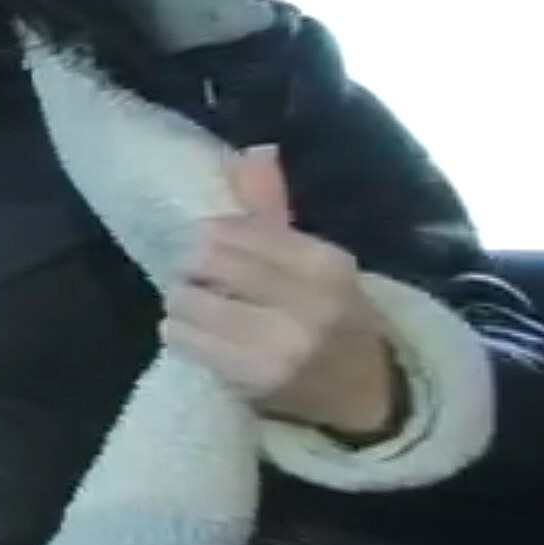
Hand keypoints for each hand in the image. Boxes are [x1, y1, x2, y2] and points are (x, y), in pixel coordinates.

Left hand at [162, 146, 400, 438]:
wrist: (363, 393)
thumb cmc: (329, 317)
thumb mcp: (312, 261)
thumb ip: (273, 209)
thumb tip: (253, 151)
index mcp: (326, 263)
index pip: (238, 229)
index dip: (211, 236)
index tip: (211, 247)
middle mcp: (310, 300)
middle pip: (207, 260)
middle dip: (191, 266)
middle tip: (197, 277)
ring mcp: (282, 341)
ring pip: (188, 300)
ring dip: (181, 301)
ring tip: (197, 307)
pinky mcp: (255, 376)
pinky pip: (185, 339)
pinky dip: (180, 332)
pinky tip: (197, 334)